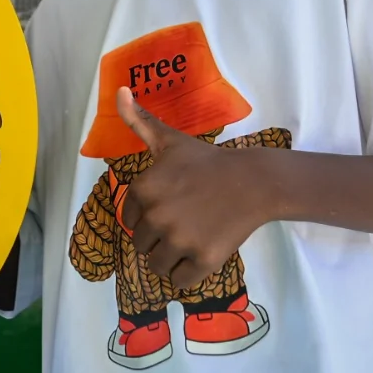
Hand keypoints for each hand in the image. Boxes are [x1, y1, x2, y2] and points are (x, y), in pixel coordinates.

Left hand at [117, 87, 273, 289]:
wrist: (252, 181)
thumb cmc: (207, 161)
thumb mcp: (169, 140)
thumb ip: (139, 121)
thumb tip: (120, 90)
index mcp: (142, 190)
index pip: (130, 221)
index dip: (149, 217)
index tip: (171, 207)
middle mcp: (156, 217)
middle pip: (142, 245)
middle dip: (160, 238)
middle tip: (185, 222)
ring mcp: (179, 241)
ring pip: (157, 267)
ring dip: (171, 259)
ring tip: (191, 239)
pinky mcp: (202, 261)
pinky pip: (180, 281)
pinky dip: (187, 274)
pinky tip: (201, 254)